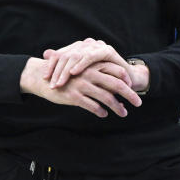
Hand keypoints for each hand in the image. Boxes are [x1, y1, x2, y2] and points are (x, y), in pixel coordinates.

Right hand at [21, 58, 140, 116]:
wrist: (41, 77)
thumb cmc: (63, 73)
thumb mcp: (80, 67)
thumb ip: (95, 71)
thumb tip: (112, 79)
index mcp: (92, 65)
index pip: (116, 71)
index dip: (126, 81)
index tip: (133, 89)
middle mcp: (89, 74)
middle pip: (116, 85)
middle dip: (130, 95)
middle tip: (138, 103)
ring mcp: (82, 85)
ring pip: (106, 98)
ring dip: (117, 107)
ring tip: (123, 113)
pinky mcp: (74, 96)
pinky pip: (92, 106)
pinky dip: (100, 111)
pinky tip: (104, 114)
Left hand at [41, 38, 130, 87]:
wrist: (126, 81)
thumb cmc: (101, 79)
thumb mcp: (81, 76)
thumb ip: (64, 66)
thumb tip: (44, 53)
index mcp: (78, 48)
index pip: (60, 54)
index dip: (51, 65)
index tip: (45, 78)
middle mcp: (86, 45)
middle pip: (67, 55)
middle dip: (57, 71)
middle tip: (52, 85)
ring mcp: (97, 46)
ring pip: (76, 56)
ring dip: (66, 71)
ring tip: (60, 82)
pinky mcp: (107, 51)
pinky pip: (91, 56)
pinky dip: (81, 64)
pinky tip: (74, 72)